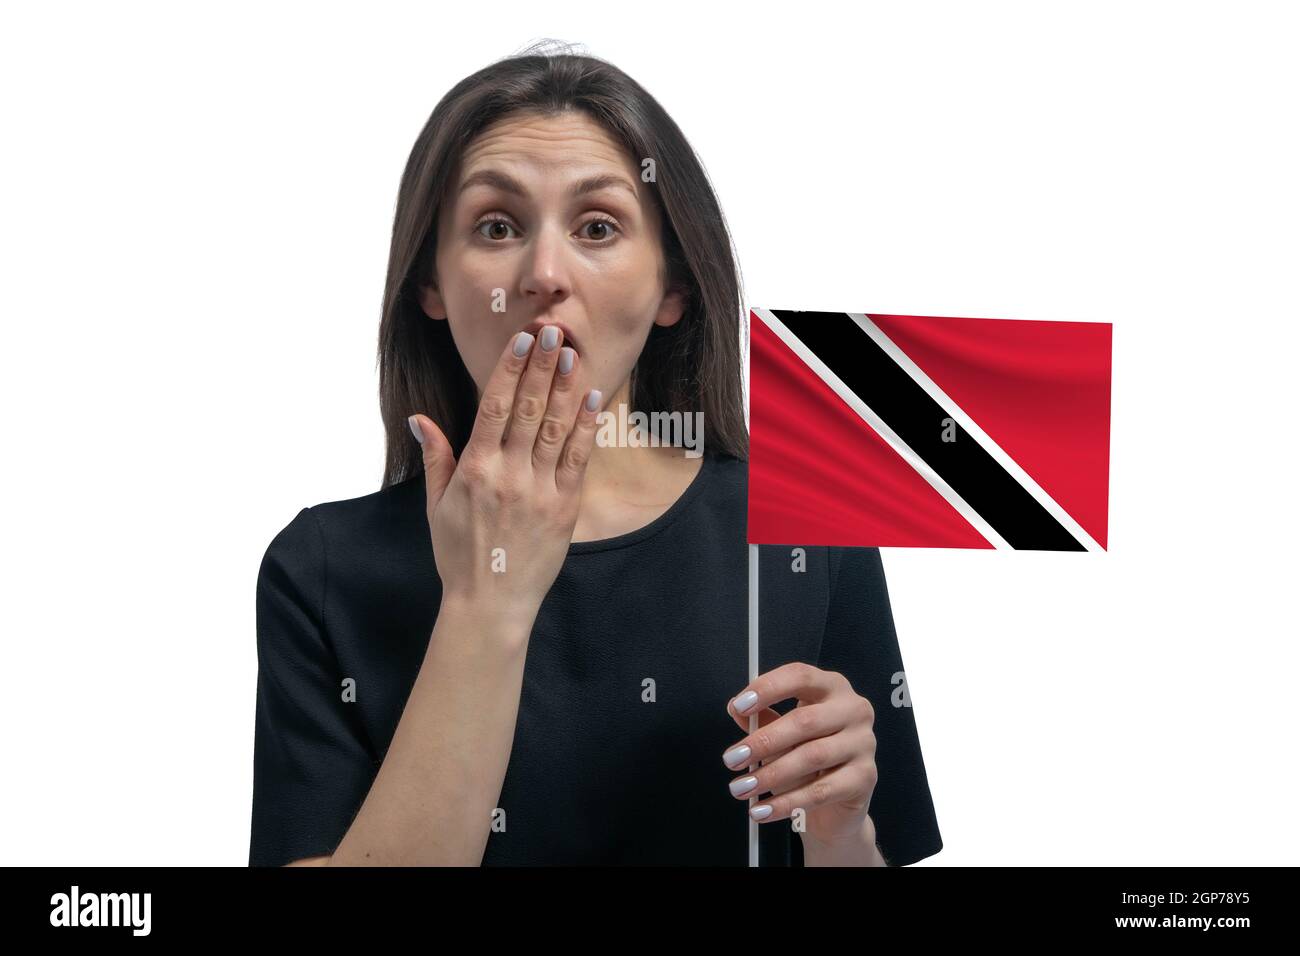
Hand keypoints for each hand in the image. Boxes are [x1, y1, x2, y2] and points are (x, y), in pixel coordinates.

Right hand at [408, 326, 600, 628]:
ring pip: (554, 428)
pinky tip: (590, 401)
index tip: (521, 340)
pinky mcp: (564, 508)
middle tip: (553, 331)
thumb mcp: (436, 506)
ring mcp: (539, 490)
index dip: (510, 369)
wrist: (490, 603)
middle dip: (541, 367)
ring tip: (572, 354)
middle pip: (527, 409)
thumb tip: (421, 418)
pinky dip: (584, 428)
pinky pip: (577, 460)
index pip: (494, 406)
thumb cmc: (459, 555)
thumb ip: (436, 457)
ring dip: (564, 388)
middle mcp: (508, 475)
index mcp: (474, 470)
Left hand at [722, 662, 878, 850]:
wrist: (837, 803)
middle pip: (805, 720)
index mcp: (832, 687)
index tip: (739, 706)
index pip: (800, 676)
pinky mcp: (865, 777)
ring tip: (743, 787)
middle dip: (763, 741)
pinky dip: (787, 803)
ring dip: (771, 774)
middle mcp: (853, 709)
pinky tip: (763, 809)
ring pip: (811, 757)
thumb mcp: (783, 734)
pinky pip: (820, 791)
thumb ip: (762, 718)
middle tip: (732, 758)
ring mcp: (863, 743)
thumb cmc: (809, 760)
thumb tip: (735, 707)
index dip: (768, 688)